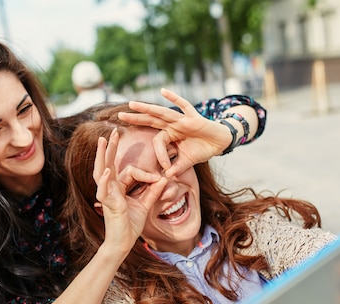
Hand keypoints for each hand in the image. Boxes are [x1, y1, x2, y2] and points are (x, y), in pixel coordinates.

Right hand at [93, 128, 166, 253]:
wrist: (123, 243)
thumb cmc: (130, 225)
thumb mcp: (145, 205)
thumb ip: (153, 191)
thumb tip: (163, 179)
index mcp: (118, 187)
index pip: (129, 171)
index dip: (146, 174)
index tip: (159, 179)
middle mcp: (110, 188)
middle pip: (108, 163)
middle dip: (111, 147)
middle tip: (113, 131)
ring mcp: (106, 195)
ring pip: (101, 171)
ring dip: (102, 155)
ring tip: (104, 141)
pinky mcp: (107, 203)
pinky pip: (104, 189)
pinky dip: (106, 179)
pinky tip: (109, 170)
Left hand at [117, 88, 231, 176]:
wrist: (220, 142)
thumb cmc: (202, 149)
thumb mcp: (187, 161)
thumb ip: (177, 167)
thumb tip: (167, 176)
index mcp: (169, 134)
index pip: (158, 142)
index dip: (160, 155)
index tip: (166, 168)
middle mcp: (172, 125)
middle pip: (151, 120)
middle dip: (135, 118)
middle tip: (119, 115)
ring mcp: (182, 120)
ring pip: (162, 112)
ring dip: (147, 108)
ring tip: (132, 104)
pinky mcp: (194, 118)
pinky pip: (183, 106)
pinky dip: (173, 98)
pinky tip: (162, 91)